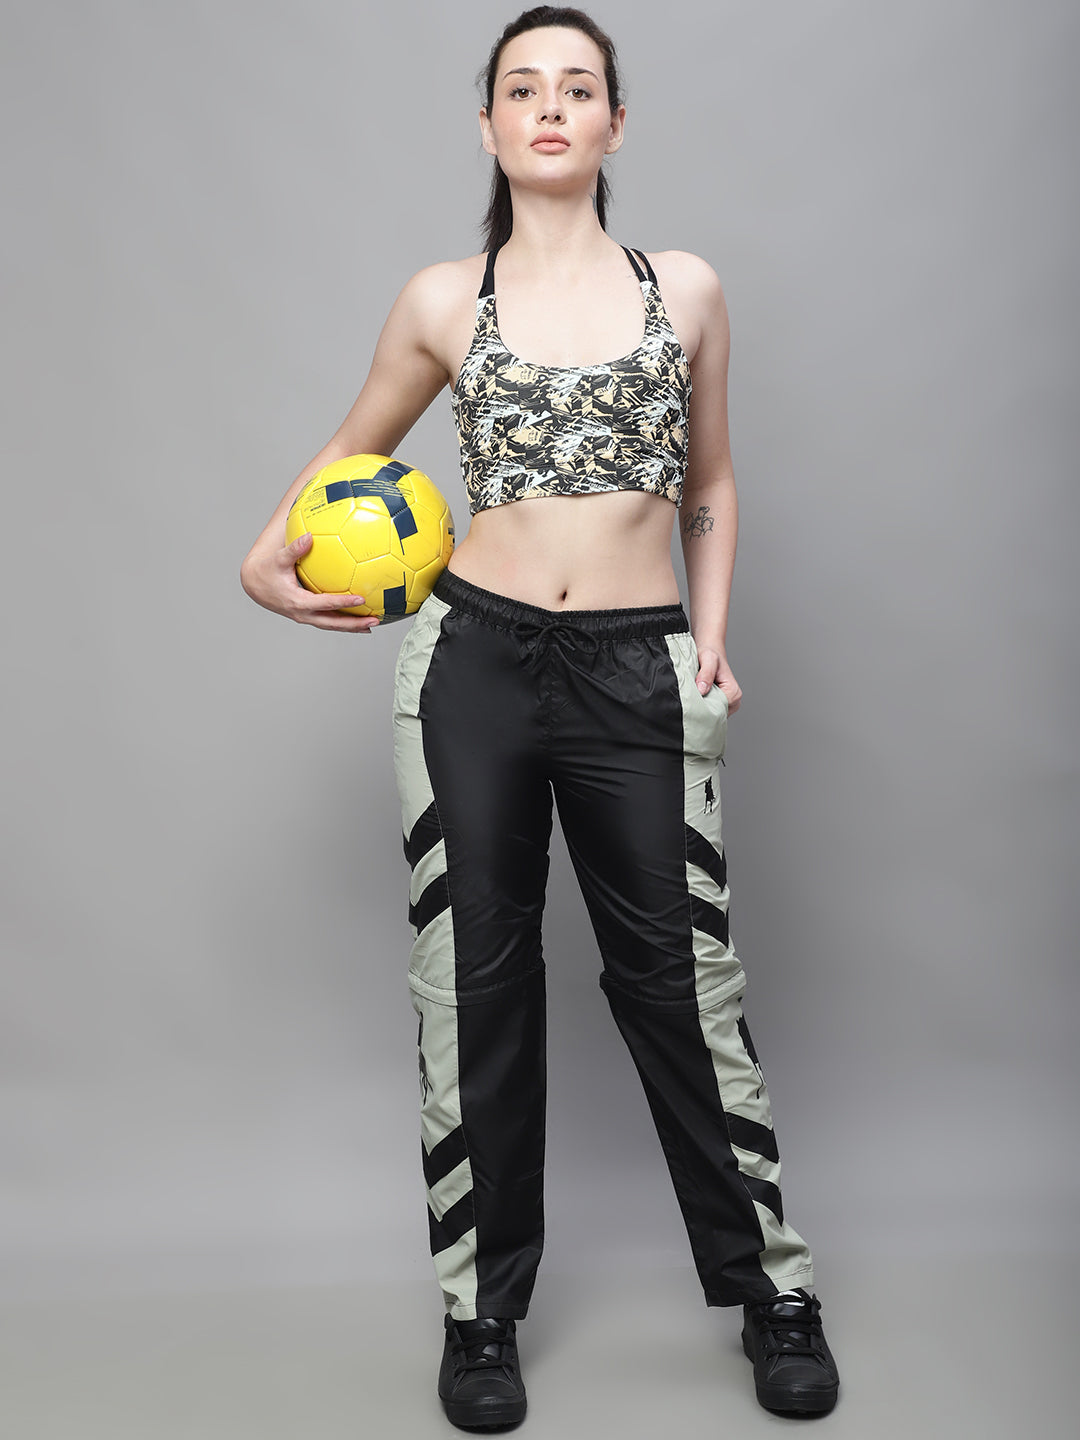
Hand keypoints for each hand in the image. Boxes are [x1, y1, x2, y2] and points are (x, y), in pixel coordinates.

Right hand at [240, 531, 381, 632]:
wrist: (254, 584)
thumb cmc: (267, 570)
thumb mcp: (278, 559)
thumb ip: (294, 549)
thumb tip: (309, 536)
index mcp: (297, 602)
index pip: (324, 604)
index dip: (342, 602)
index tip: (360, 599)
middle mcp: (302, 614)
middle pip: (332, 622)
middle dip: (354, 624)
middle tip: (375, 620)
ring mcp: (305, 617)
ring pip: (332, 625)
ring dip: (352, 626)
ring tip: (373, 623)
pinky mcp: (307, 616)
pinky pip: (328, 620)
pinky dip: (344, 621)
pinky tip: (359, 617)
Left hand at [693, 645, 741, 715]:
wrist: (709, 651)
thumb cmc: (710, 653)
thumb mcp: (708, 659)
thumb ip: (706, 673)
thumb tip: (702, 690)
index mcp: (733, 692)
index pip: (718, 709)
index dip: (704, 705)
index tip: (692, 698)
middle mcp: (733, 701)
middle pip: (715, 714)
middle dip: (702, 708)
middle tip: (689, 698)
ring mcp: (727, 705)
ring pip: (711, 714)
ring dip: (701, 707)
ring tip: (693, 695)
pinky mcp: (719, 706)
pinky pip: (709, 711)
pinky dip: (701, 706)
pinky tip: (695, 698)